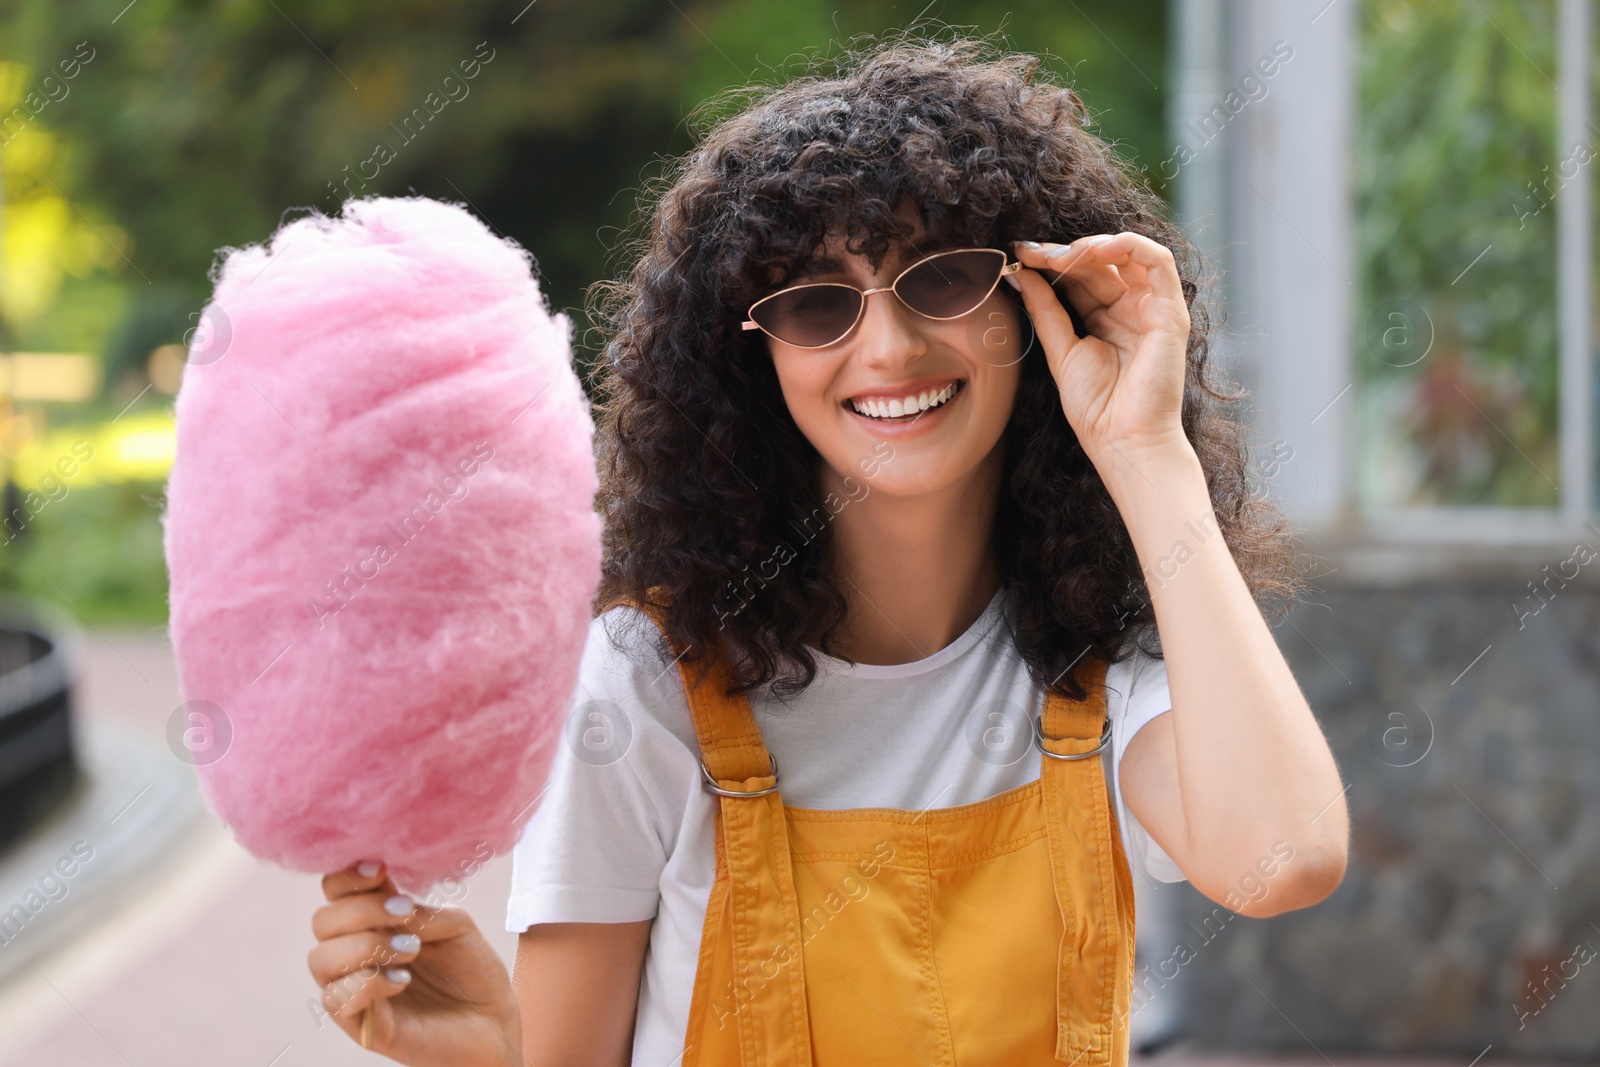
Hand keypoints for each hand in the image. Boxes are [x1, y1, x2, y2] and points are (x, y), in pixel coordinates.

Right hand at [308, 861, 520, 1065]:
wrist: (493, 1020)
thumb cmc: (472, 969)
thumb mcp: (454, 926)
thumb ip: (420, 913)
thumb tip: (391, 905)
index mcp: (376, 920)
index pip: (336, 890)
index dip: (347, 876)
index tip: (380, 871)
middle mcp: (356, 952)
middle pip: (322, 920)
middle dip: (363, 910)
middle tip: (406, 914)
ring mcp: (355, 989)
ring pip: (320, 959)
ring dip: (364, 946)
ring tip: (411, 951)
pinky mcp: (361, 1024)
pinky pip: (336, 999)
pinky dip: (368, 983)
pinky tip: (402, 981)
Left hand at [1009, 233, 1191, 470]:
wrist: (1124, 440)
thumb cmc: (1095, 408)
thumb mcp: (1061, 351)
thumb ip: (1045, 310)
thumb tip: (1020, 273)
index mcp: (1104, 319)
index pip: (1078, 277)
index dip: (1050, 262)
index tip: (1018, 254)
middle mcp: (1129, 309)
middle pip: (1097, 264)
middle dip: (1061, 253)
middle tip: (1029, 251)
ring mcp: (1151, 308)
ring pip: (1127, 255)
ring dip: (1090, 246)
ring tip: (1057, 255)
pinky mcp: (1170, 311)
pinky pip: (1158, 262)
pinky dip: (1129, 245)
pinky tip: (1095, 248)